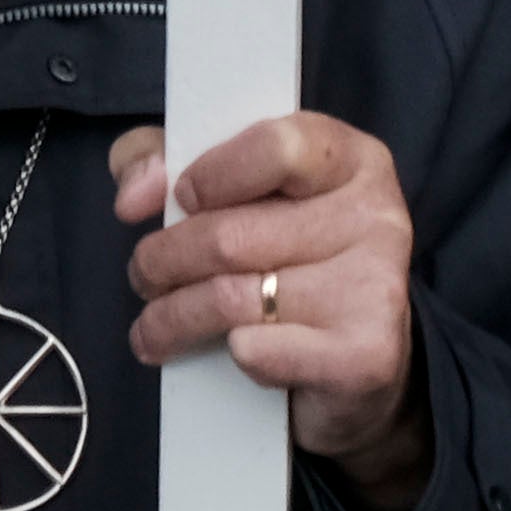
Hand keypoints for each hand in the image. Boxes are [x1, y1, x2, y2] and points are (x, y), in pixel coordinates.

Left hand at [114, 114, 427, 510]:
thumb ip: (164, 160)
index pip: (274, 148)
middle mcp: (375, 214)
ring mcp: (376, 285)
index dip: (211, 175)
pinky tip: (228, 354)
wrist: (358, 362)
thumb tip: (134, 195)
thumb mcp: (228, 182)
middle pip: (231, 235)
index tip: (179, 199)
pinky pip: (263, 352)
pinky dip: (233, 356)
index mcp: (347, 158)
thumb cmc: (286, 255)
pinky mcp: (368, 355)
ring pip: (233, 299)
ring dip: (174, 317)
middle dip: (163, 261)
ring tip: (154, 327)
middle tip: (144, 277)